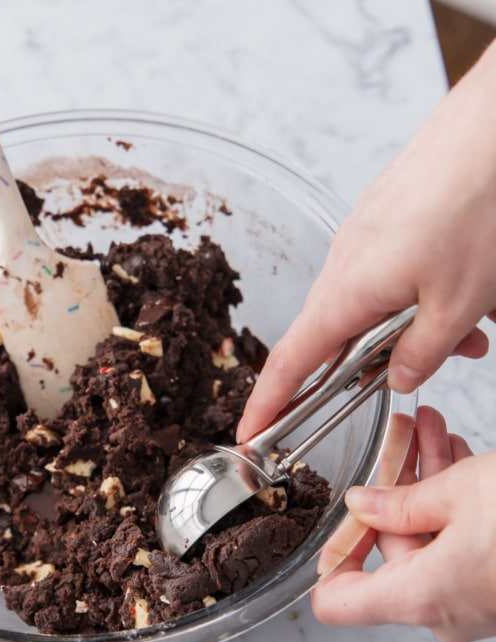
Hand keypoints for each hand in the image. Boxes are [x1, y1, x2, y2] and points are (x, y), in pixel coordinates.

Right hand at [237, 40, 495, 443]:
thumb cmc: (473, 201)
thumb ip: (423, 353)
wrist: (490, 126)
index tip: (252, 433)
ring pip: (376, 302)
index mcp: (347, 293)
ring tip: (474, 320)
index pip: (292, 363)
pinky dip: (424, 290)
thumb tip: (402, 379)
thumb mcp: (458, 302)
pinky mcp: (384, 217)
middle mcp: (343, 264)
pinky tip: (467, 285)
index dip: (268, 403)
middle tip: (440, 359)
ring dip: (419, 322)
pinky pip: (390, 270)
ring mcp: (361, 237)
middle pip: (342, 335)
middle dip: (388, 358)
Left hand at [312, 406, 495, 641]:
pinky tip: (458, 457)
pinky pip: (461, 548)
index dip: (329, 558)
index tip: (339, 517)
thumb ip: (400, 501)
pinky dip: (455, 507)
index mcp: (420, 598)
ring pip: (430, 541)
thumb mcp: (461, 494)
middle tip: (399, 437)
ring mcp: (475, 604)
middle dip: (392, 486)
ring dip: (427, 484)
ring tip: (429, 432)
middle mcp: (444, 612)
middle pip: (391, 553)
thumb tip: (364, 504)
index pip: (337, 602)